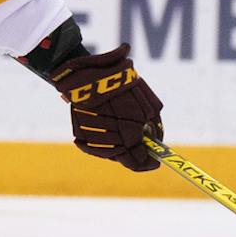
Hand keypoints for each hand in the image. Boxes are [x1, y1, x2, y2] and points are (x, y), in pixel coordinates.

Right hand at [52, 42, 163, 171]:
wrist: (92, 72)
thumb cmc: (124, 85)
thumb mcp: (149, 103)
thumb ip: (154, 126)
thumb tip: (156, 142)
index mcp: (130, 133)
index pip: (138, 161)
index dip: (147, 164)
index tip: (154, 163)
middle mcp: (110, 139)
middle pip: (123, 158)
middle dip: (133, 153)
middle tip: (140, 145)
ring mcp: (94, 137)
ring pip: (108, 153)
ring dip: (118, 146)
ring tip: (123, 130)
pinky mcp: (79, 132)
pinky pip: (93, 145)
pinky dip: (102, 140)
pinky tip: (108, 128)